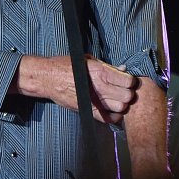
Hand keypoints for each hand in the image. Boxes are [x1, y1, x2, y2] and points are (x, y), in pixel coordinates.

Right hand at [11, 54, 137, 123]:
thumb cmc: (64, 65)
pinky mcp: (88, 111)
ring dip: (122, 105)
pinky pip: (109, 119)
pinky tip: (112, 110)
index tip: (127, 80)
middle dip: (128, 93)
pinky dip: (114, 117)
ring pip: (121, 109)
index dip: (131, 81)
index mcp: (100, 72)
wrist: (47, 78)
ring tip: (117, 99)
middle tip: (123, 90)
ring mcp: (94, 101)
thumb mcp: (86, 59)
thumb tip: (122, 69)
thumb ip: (106, 66)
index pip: (128, 81)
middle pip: (127, 96)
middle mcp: (100, 87)